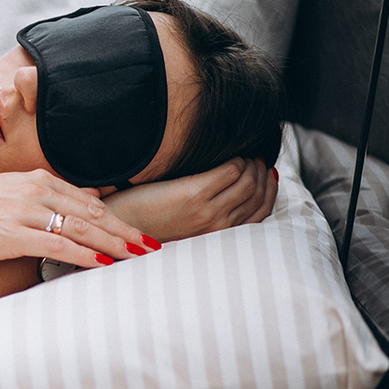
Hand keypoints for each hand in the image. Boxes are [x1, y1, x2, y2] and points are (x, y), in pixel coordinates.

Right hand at [0, 169, 155, 268]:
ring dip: (112, 243)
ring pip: (79, 228)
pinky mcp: (10, 234)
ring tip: (137, 256)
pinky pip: (55, 245)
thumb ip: (49, 194)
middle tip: (153, 246)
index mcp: (37, 180)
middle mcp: (35, 192)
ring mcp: (23, 212)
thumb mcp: (11, 191)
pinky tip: (102, 263)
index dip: (118, 218)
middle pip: (91, 214)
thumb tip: (89, 197)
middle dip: (125, 231)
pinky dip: (82, 254)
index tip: (141, 234)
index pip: (88, 201)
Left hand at [103, 157, 278, 242]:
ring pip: (248, 181)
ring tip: (243, 154)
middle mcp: (216, 225)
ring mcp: (206, 211)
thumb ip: (208, 214)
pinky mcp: (192, 195)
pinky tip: (227, 154)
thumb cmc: (147, 225)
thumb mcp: (185, 226)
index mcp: (216, 235)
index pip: (261, 212)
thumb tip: (227, 192)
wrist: (118, 228)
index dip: (270, 190)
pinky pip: (229, 170)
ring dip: (251, 163)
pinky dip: (234, 159)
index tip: (268, 173)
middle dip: (263, 173)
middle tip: (257, 159)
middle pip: (258, 195)